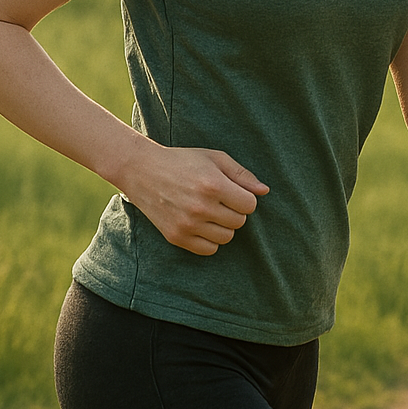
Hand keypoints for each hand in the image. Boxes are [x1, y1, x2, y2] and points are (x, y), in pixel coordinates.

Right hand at [119, 146, 268, 255]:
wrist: (142, 170)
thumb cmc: (183, 161)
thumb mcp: (214, 158)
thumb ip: (242, 175)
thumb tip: (265, 191)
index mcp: (213, 185)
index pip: (249, 205)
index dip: (245, 198)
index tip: (233, 192)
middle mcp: (201, 207)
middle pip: (239, 222)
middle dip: (234, 211)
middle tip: (219, 200)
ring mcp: (187, 224)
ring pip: (226, 238)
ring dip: (223, 226)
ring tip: (210, 211)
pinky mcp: (176, 237)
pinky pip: (208, 249)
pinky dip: (210, 240)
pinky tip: (201, 224)